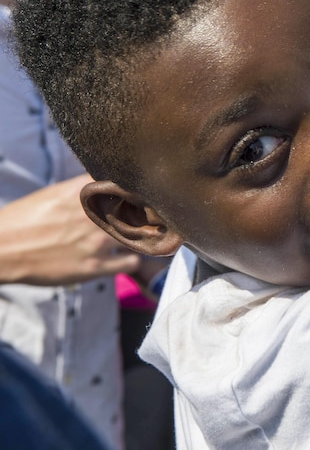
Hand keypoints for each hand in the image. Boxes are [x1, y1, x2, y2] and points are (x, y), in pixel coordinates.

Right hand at [0, 176, 139, 285]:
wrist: (2, 249)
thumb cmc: (24, 218)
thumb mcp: (56, 193)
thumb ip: (84, 188)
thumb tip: (106, 182)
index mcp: (85, 192)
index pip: (128, 183)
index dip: (142, 189)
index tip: (148, 193)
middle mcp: (97, 215)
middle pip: (143, 210)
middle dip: (150, 213)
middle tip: (153, 216)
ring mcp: (98, 242)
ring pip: (143, 237)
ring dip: (145, 237)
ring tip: (145, 237)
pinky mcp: (95, 267)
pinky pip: (132, 262)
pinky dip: (135, 259)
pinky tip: (130, 255)